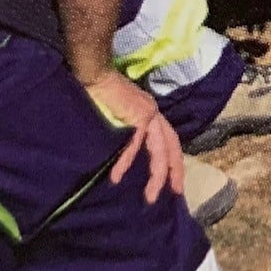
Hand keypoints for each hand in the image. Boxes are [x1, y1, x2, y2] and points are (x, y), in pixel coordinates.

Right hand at [82, 70, 184, 205]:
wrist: (95, 74)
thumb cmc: (101, 94)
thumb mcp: (119, 116)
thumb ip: (127, 132)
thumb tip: (124, 155)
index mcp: (151, 113)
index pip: (170, 140)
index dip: (175, 161)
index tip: (175, 182)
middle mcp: (154, 113)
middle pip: (171, 147)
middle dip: (175, 172)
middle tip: (175, 193)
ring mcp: (148, 114)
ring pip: (159, 150)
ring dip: (156, 175)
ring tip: (150, 196)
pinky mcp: (138, 116)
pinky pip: (133, 145)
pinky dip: (125, 162)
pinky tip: (116, 176)